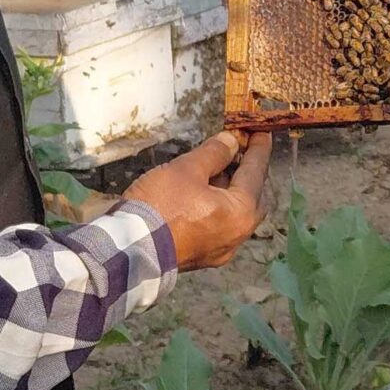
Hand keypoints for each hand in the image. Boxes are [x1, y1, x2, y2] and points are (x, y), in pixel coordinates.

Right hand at [125, 130, 273, 269]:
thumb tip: (231, 142)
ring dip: (227, 191)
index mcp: (242, 213)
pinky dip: (215, 208)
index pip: (256, 172)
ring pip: (233, 213)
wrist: (128, 249)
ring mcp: (220, 250)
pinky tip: (200, 195)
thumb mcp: (187, 169)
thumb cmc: (162, 205)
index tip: (261, 131)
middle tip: (236, 151)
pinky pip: (217, 226)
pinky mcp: (202, 258)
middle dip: (245, 173)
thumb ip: (214, 153)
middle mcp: (238, 235)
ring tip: (213, 170)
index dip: (258, 148)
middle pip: (250, 197)